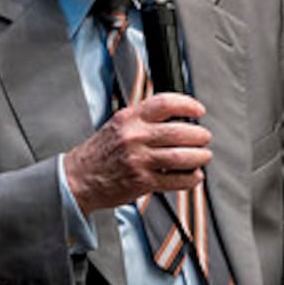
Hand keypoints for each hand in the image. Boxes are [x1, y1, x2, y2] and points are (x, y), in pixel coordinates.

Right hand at [63, 93, 210, 212]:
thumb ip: (143, 119)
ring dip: (200, 157)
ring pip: (182, 156)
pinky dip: (191, 178)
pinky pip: (176, 180)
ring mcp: (138, 159)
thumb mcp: (117, 125)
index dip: (188, 104)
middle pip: (179, 131)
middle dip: (199, 135)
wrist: (79, 178)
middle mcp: (134, 137)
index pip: (165, 103)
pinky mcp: (142, 181)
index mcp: (128, 118)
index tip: (198, 110)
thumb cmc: (99, 153)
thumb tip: (177, 117)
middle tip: (204, 137)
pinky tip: (193, 176)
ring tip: (203, 156)